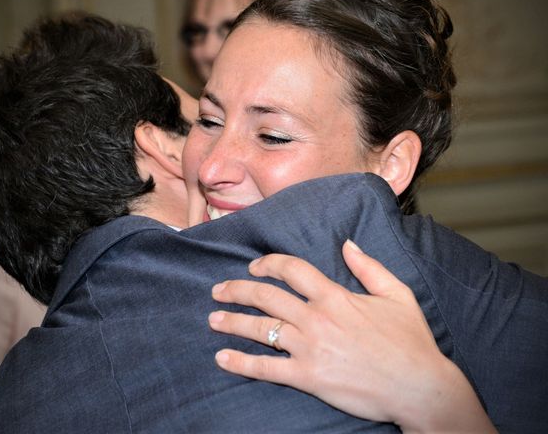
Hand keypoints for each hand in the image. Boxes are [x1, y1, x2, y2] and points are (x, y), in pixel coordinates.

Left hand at [208, 240, 495, 432]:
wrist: (419, 387)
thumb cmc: (410, 341)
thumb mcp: (397, 294)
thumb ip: (369, 266)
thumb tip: (347, 243)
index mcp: (335, 295)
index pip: (291, 269)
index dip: (268, 263)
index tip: (254, 266)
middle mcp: (316, 318)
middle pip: (265, 297)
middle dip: (237, 291)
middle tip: (218, 291)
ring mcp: (309, 348)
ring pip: (260, 329)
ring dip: (231, 322)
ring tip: (212, 319)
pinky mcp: (308, 377)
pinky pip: (266, 368)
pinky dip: (241, 362)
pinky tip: (222, 358)